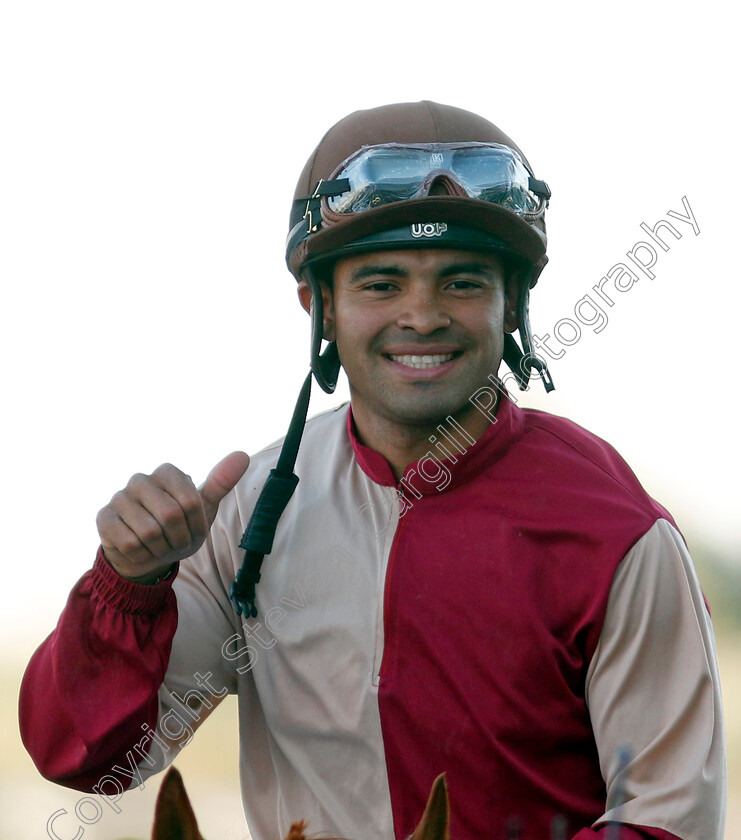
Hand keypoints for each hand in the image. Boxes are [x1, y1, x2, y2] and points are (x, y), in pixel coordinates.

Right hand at [96, 451, 249, 582]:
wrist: (149, 554)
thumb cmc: (180, 527)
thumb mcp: (204, 507)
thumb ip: (221, 481)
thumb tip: (242, 455)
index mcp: (167, 472)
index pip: (190, 502)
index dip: (196, 525)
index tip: (193, 528)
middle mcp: (140, 479)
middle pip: (170, 515)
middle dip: (179, 538)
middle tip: (176, 541)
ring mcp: (119, 497)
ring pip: (149, 532)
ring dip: (161, 548)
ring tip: (159, 545)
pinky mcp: (104, 518)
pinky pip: (129, 543)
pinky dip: (142, 554)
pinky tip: (141, 550)